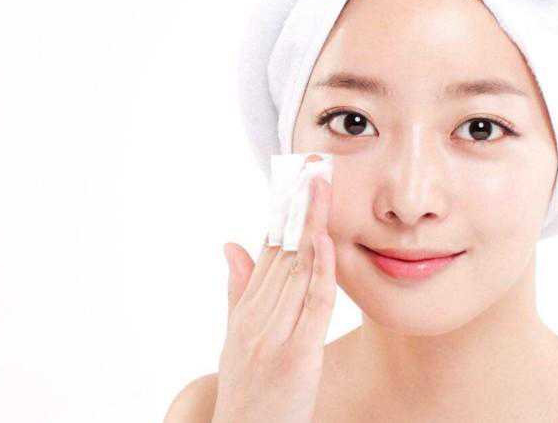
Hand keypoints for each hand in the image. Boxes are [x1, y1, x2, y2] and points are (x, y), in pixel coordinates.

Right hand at [212, 172, 335, 422]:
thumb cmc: (247, 388)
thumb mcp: (235, 337)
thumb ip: (237, 290)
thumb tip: (230, 244)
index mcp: (246, 310)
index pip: (268, 249)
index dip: (282, 212)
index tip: (295, 178)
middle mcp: (256, 317)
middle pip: (282, 252)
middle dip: (298, 207)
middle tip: (313, 168)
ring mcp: (274, 335)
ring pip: (296, 270)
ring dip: (310, 226)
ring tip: (320, 188)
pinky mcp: (297, 355)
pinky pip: (311, 306)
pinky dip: (320, 271)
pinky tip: (327, 242)